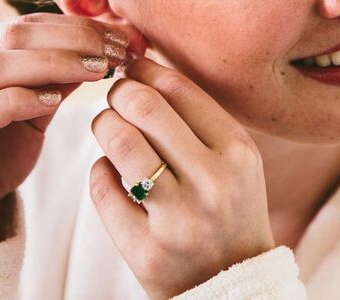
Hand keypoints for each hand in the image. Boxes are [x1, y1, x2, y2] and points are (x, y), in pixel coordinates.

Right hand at [0, 14, 138, 251]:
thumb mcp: (35, 110)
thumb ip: (58, 79)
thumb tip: (104, 49)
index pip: (27, 23)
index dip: (78, 26)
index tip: (122, 37)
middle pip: (13, 34)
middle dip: (73, 39)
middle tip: (116, 51)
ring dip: (53, 63)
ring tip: (96, 71)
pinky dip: (19, 100)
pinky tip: (54, 102)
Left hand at [89, 57, 275, 298]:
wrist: (234, 287)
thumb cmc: (229, 209)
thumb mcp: (235, 160)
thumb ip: (199, 116)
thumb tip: (146, 62)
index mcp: (239, 153)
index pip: (179, 88)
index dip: (145, 69)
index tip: (132, 69)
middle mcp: (213, 183)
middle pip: (144, 106)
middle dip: (119, 93)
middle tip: (116, 97)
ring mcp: (178, 219)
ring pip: (119, 142)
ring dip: (104, 125)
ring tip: (109, 128)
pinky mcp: (145, 250)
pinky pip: (103, 187)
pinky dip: (100, 170)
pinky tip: (112, 171)